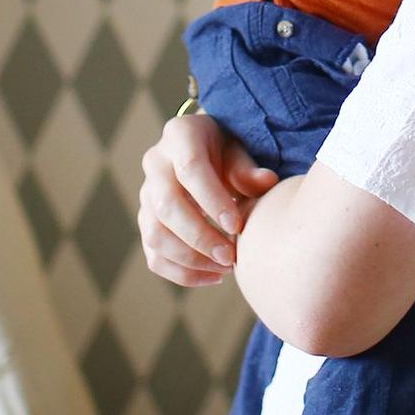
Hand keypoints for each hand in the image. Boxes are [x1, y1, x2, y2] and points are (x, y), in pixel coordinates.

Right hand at [137, 113, 279, 286]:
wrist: (202, 151)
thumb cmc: (226, 150)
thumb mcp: (239, 149)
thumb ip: (248, 169)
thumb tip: (268, 182)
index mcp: (180, 136)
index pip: (190, 169)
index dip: (212, 200)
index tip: (237, 227)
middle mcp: (155, 164)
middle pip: (167, 206)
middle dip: (200, 237)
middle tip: (231, 257)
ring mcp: (145, 195)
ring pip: (155, 235)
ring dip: (190, 259)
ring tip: (226, 268)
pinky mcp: (146, 222)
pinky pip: (154, 256)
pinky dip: (181, 273)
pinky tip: (213, 277)